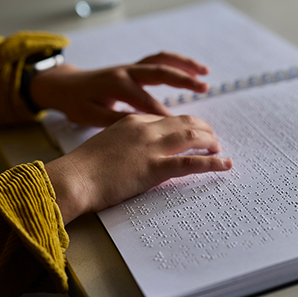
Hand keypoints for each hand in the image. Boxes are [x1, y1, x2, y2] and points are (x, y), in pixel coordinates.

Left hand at [31, 52, 209, 126]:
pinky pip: (158, 61)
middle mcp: (126, 71)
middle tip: (204, 88)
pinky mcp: (133, 68)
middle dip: (183, 80)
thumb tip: (143, 126)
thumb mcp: (91, 116)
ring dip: (184, 65)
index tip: (182, 128)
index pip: (147, 102)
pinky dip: (176, 63)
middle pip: (160, 72)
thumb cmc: (77, 103)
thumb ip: (116, 120)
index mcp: (116, 85)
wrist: (64, 85)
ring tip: (205, 73)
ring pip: (161, 61)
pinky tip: (190, 70)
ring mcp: (130, 67)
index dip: (165, 115)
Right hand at [45, 114, 232, 223]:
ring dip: (210, 141)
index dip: (185, 124)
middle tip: (213, 138)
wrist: (72, 178)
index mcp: (134, 121)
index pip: (168, 118)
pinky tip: (225, 164)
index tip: (193, 131)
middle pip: (184, 122)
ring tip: (219, 148)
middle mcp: (146, 129)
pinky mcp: (154, 168)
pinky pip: (190, 163)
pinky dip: (212, 163)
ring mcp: (151, 147)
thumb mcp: (108, 144)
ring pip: (191, 137)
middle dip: (203, 129)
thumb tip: (140, 151)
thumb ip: (127, 142)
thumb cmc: (84, 166)